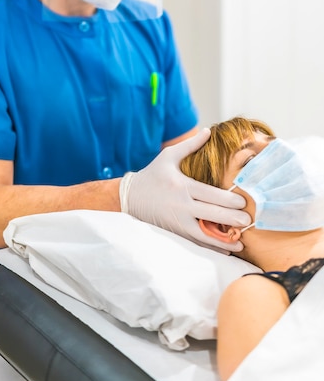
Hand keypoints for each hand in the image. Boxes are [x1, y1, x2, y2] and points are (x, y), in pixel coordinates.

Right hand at [119, 129, 250, 253]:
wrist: (130, 197)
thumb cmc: (152, 174)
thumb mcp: (168, 156)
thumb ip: (190, 145)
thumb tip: (208, 131)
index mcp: (181, 186)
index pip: (209, 194)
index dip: (228, 199)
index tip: (243, 202)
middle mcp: (180, 205)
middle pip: (210, 214)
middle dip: (231, 218)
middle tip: (249, 220)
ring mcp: (177, 221)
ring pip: (204, 233)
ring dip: (224, 239)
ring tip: (241, 242)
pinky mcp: (175, 232)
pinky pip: (196, 242)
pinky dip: (211, 247)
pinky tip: (226, 249)